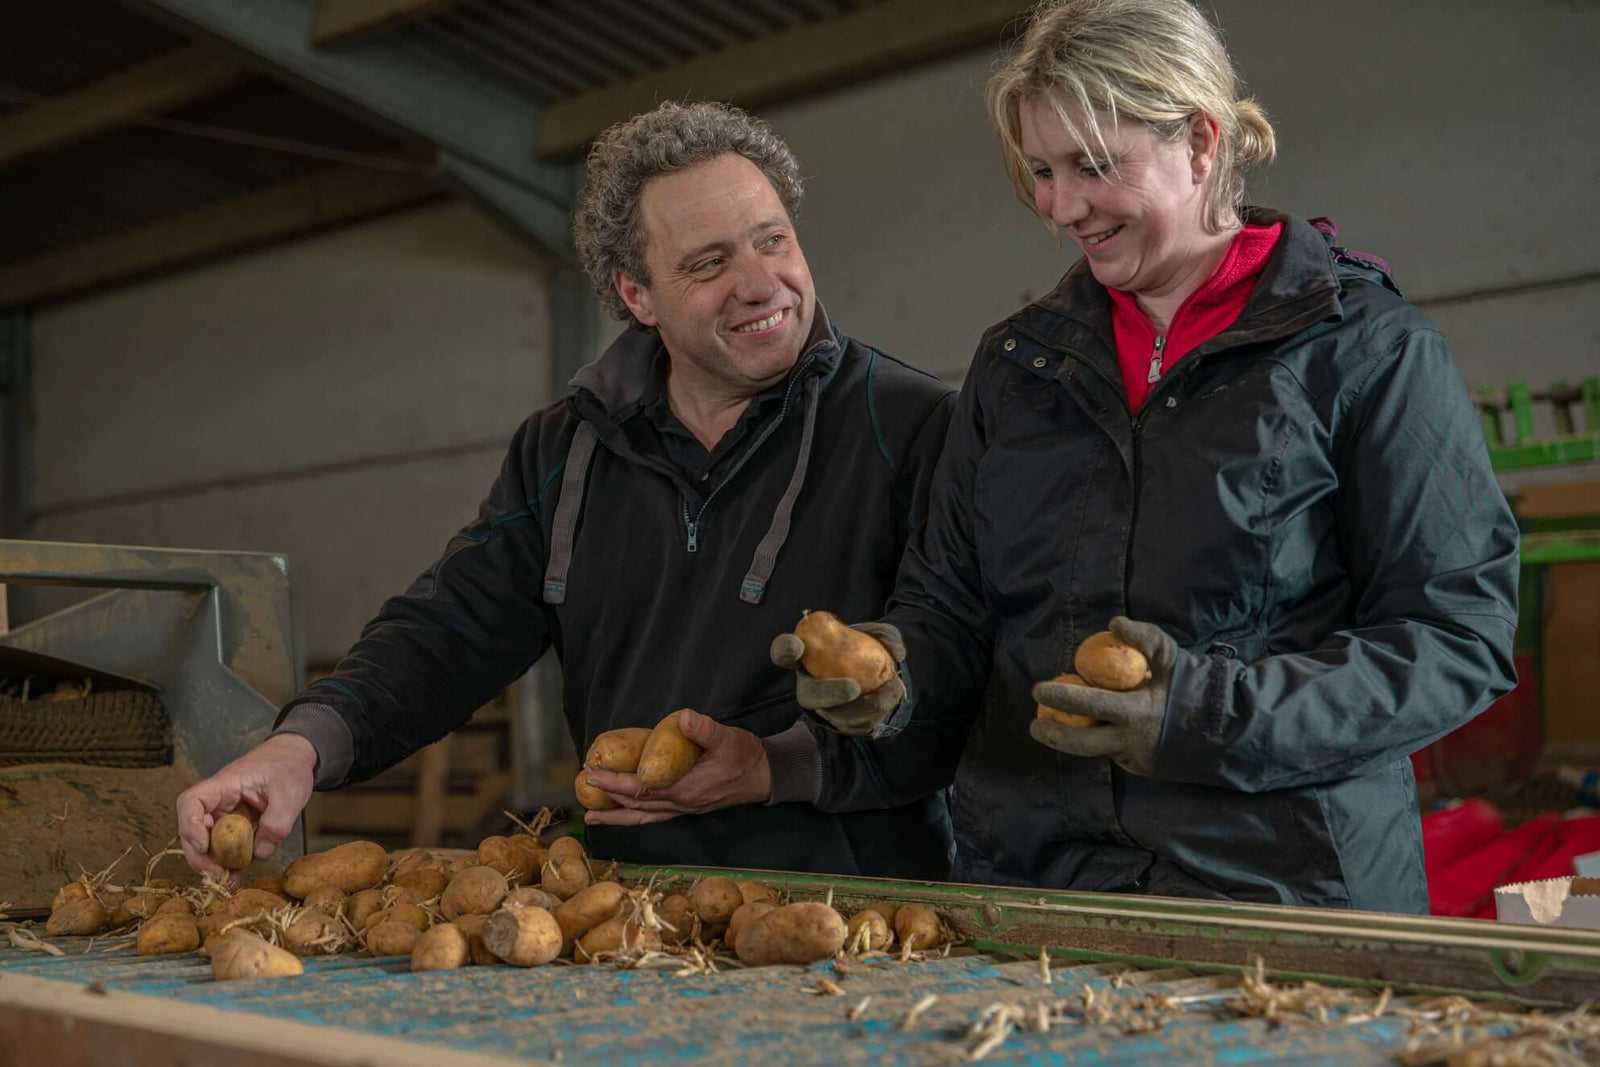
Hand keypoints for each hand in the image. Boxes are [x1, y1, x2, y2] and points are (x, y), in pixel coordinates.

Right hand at [176, 733, 316, 878]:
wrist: (295, 757)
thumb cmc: (289, 766)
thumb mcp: (290, 793)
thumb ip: (277, 823)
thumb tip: (259, 854)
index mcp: (225, 783)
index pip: (191, 801)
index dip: (189, 825)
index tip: (203, 845)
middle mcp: (218, 800)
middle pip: (192, 828)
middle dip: (199, 855)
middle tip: (218, 875)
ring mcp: (225, 813)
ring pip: (207, 840)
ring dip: (213, 862)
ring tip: (230, 880)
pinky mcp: (235, 824)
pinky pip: (225, 844)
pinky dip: (228, 860)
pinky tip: (237, 875)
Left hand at [583, 709, 770, 826]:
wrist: (765, 776)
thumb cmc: (744, 756)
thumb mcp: (726, 738)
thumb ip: (703, 729)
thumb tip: (682, 717)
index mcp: (686, 789)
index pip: (642, 788)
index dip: (615, 782)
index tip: (594, 773)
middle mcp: (681, 804)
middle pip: (637, 805)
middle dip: (609, 796)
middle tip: (584, 786)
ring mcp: (684, 809)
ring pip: (644, 817)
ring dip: (617, 816)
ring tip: (592, 816)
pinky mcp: (688, 808)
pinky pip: (655, 817)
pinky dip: (636, 817)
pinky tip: (626, 814)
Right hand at [769, 622, 905, 735]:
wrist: (879, 677)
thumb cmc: (867, 650)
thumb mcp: (878, 635)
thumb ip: (885, 636)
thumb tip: (897, 651)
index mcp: (807, 657)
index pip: (784, 652)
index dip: (785, 649)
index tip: (798, 645)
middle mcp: (809, 686)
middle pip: (808, 696)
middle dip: (828, 693)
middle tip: (853, 688)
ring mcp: (825, 708)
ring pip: (835, 715)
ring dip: (864, 706)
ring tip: (892, 688)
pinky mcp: (843, 723)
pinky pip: (857, 724)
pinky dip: (878, 710)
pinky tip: (894, 694)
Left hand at [1029, 617, 1176, 776]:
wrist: (1225, 729)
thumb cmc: (1191, 686)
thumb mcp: (1172, 657)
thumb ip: (1145, 638)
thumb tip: (1113, 623)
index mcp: (1136, 712)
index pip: (1089, 704)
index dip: (1060, 697)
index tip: (1037, 690)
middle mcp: (1132, 740)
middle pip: (1082, 744)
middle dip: (1052, 734)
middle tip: (1034, 723)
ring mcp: (1136, 759)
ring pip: (1093, 753)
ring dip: (1067, 742)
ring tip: (1046, 731)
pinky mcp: (1141, 769)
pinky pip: (1112, 754)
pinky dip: (1099, 743)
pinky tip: (1090, 731)